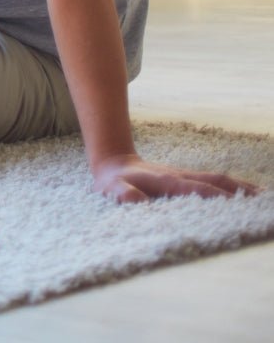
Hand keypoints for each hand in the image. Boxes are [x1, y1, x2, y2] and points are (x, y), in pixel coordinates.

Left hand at [91, 153, 259, 202]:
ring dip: (242, 188)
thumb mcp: (112, 190)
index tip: (235, 206)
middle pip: (215, 182)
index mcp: (165, 181)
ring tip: (264, 199)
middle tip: (261, 205)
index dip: (214, 196)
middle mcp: (181, 175)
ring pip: (219, 179)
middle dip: (238, 193)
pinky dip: (236, 187)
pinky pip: (216, 181)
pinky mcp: (190, 178)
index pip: (195, 189)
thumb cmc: (114, 183)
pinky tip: (250, 194)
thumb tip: (137, 201)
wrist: (114, 164)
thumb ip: (123, 195)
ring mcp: (187, 175)